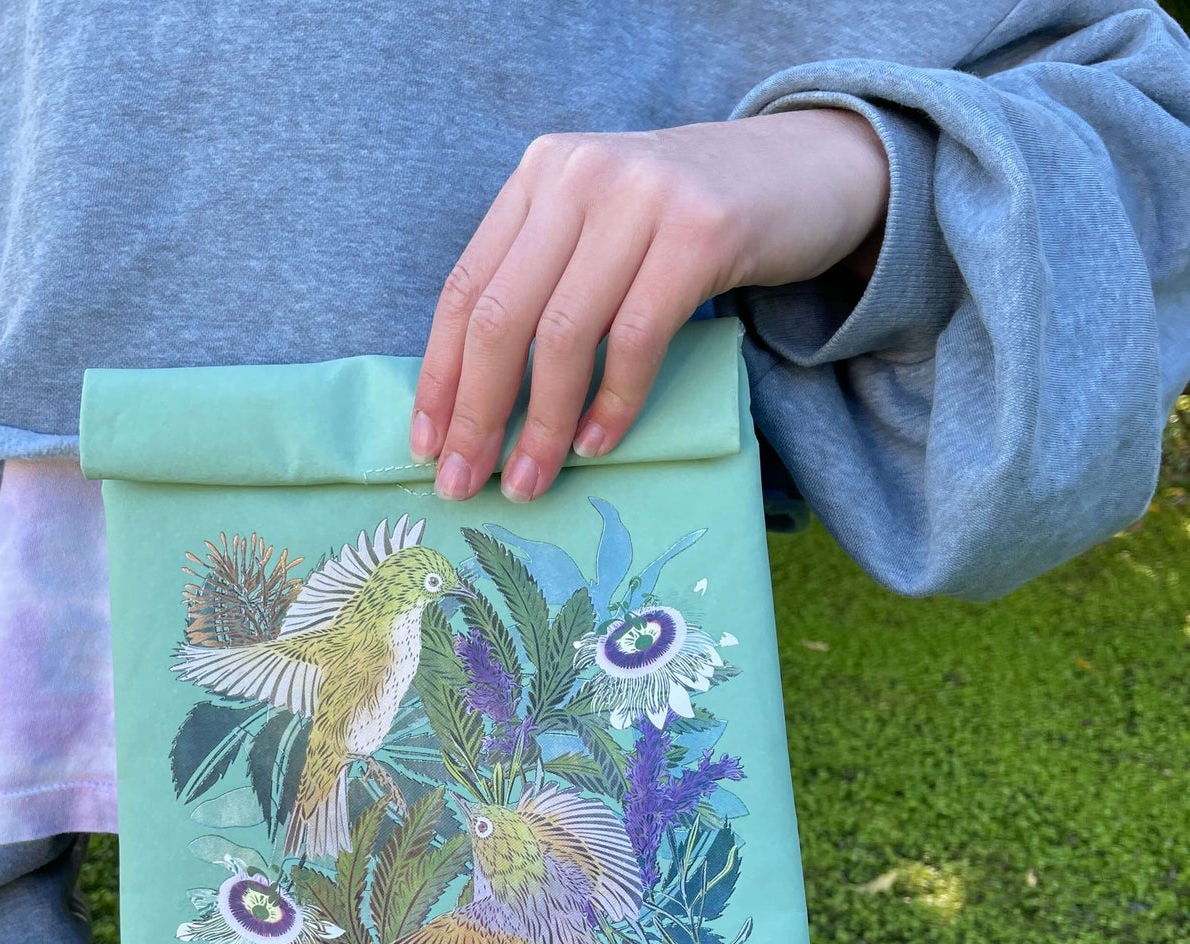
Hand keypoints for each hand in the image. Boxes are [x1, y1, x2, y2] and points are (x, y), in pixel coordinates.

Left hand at [410, 109, 889, 501]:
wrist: (806, 171)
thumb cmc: (687, 227)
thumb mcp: (600, 234)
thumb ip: (544, 285)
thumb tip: (476, 405)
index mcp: (538, 177)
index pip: (466, 289)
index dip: (440, 376)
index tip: (427, 447)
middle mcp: (578, 175)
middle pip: (501, 317)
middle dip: (477, 413)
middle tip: (465, 483)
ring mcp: (640, 196)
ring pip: (563, 335)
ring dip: (541, 425)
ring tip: (531, 482)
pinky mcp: (700, 230)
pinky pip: (636, 339)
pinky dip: (612, 403)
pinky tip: (597, 444)